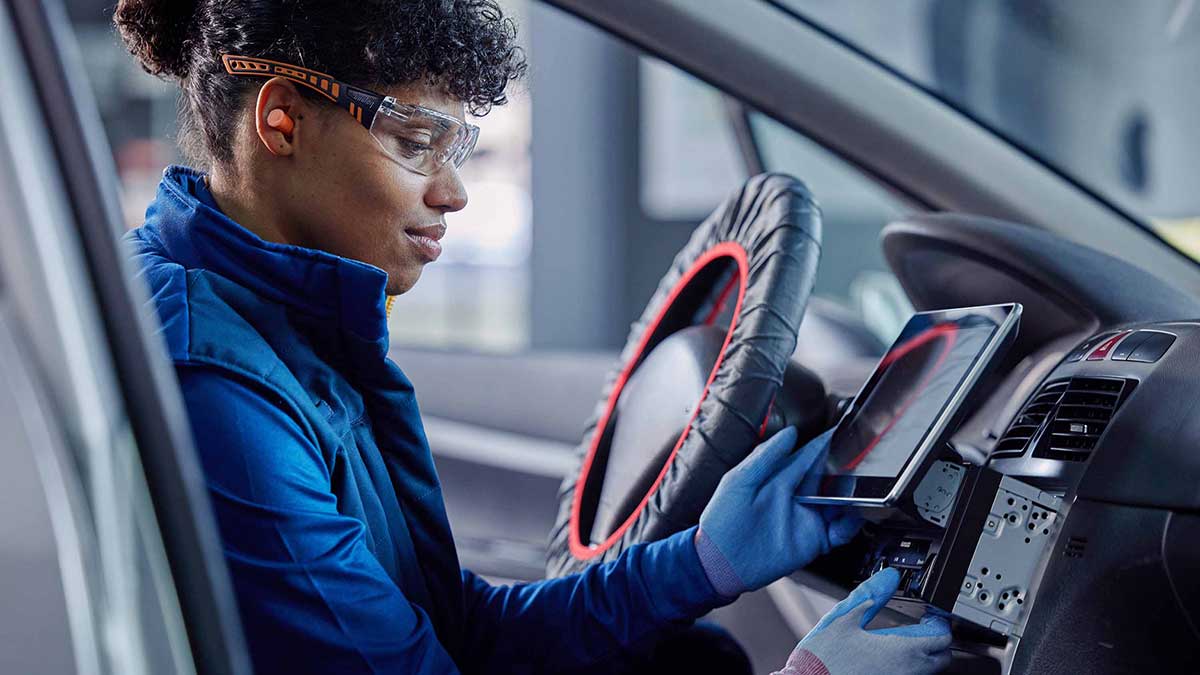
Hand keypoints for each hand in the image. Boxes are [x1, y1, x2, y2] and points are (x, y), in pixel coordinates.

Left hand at [694, 426, 861, 596]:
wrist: (720, 562)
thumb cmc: (722, 520)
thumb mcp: (739, 481)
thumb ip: (765, 456)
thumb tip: (790, 432)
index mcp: (780, 479)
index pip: (810, 457)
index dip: (827, 446)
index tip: (842, 435)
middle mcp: (797, 497)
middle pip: (831, 479)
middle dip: (847, 471)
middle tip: (860, 464)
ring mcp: (807, 518)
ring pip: (841, 504)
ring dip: (853, 496)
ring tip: (861, 489)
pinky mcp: (813, 541)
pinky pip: (840, 532)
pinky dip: (851, 525)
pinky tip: (851, 517)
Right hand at [773, 568, 952, 674]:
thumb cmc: (822, 661)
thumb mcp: (844, 618)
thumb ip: (870, 595)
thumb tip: (888, 577)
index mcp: (902, 651)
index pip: (942, 637)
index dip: (939, 621)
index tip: (929, 612)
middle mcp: (907, 671)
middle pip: (941, 657)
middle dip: (935, 639)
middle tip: (920, 625)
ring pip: (926, 670)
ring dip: (921, 654)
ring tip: (901, 638)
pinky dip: (906, 665)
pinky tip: (886, 656)